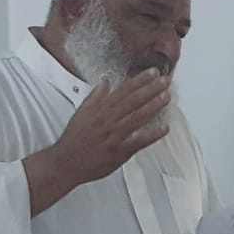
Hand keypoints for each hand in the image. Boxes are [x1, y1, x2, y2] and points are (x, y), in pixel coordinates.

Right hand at [24, 70, 171, 214]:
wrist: (66, 161)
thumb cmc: (75, 138)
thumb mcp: (81, 112)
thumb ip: (95, 96)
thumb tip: (105, 81)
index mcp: (100, 109)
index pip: (123, 90)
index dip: (139, 80)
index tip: (152, 72)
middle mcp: (109, 120)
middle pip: (133, 101)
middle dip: (151, 89)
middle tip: (165, 81)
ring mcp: (115, 135)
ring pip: (138, 117)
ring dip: (154, 106)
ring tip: (167, 97)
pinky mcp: (120, 151)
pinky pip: (139, 141)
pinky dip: (153, 134)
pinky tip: (165, 128)